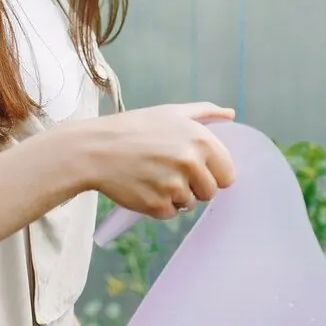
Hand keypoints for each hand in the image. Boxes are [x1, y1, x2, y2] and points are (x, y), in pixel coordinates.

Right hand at [67, 102, 236, 219]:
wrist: (95, 149)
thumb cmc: (135, 128)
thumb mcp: (172, 112)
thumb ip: (205, 112)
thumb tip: (231, 114)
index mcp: (201, 141)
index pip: (228, 175)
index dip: (212, 173)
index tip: (195, 168)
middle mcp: (191, 164)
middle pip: (211, 193)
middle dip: (195, 186)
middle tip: (170, 171)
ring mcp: (174, 187)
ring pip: (190, 204)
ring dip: (176, 196)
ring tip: (154, 176)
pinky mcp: (157, 206)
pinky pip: (170, 213)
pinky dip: (159, 205)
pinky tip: (144, 186)